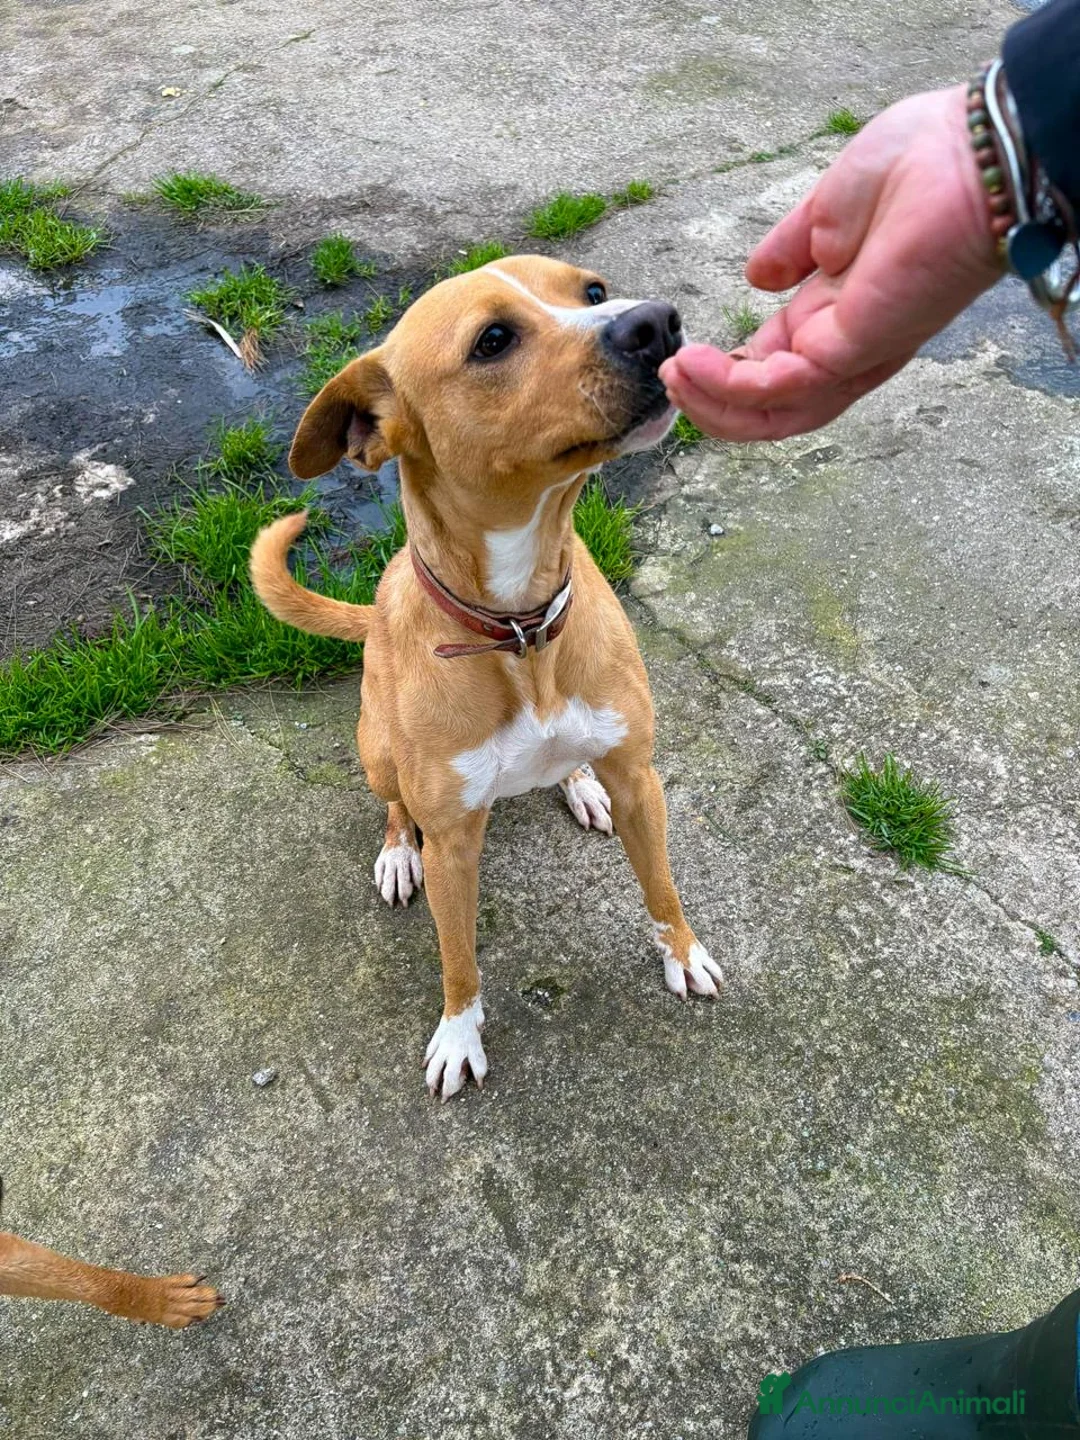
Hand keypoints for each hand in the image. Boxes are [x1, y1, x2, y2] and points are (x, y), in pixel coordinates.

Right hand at [660, 85, 1003, 439]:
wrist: (968, 152)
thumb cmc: (918, 165)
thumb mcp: (827, 210)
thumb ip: (788, 250)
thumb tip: (755, 278)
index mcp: (838, 314)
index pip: (773, 367)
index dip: (724, 371)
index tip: (684, 357)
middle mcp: (846, 345)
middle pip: (772, 409)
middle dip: (713, 404)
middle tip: (670, 382)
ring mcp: (853, 353)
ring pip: (776, 415)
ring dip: (715, 405)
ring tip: (674, 380)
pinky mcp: (854, 350)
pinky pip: (782, 388)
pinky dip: (733, 385)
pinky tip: (695, 367)